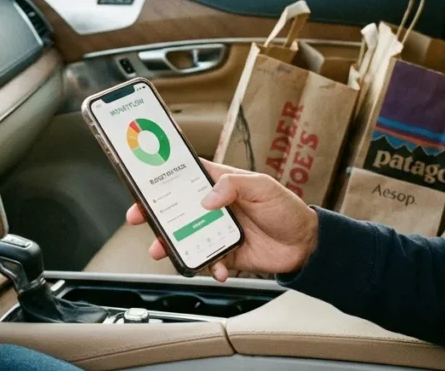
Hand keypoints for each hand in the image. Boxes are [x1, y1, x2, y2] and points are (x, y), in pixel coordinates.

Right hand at [126, 160, 317, 281]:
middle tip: (140, 219)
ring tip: (165, 251)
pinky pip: (206, 261)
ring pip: (184, 237)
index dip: (162, 179)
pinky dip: (207, 267)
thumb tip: (207, 198)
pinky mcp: (224, 253)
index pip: (185, 177)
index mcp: (220, 184)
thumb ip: (233, 186)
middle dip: (155, 214)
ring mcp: (217, 231)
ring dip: (172, 244)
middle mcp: (214, 207)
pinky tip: (217, 268)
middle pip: (176, 209)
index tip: (143, 183)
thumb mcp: (263, 187)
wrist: (305, 245)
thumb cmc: (286, 208)